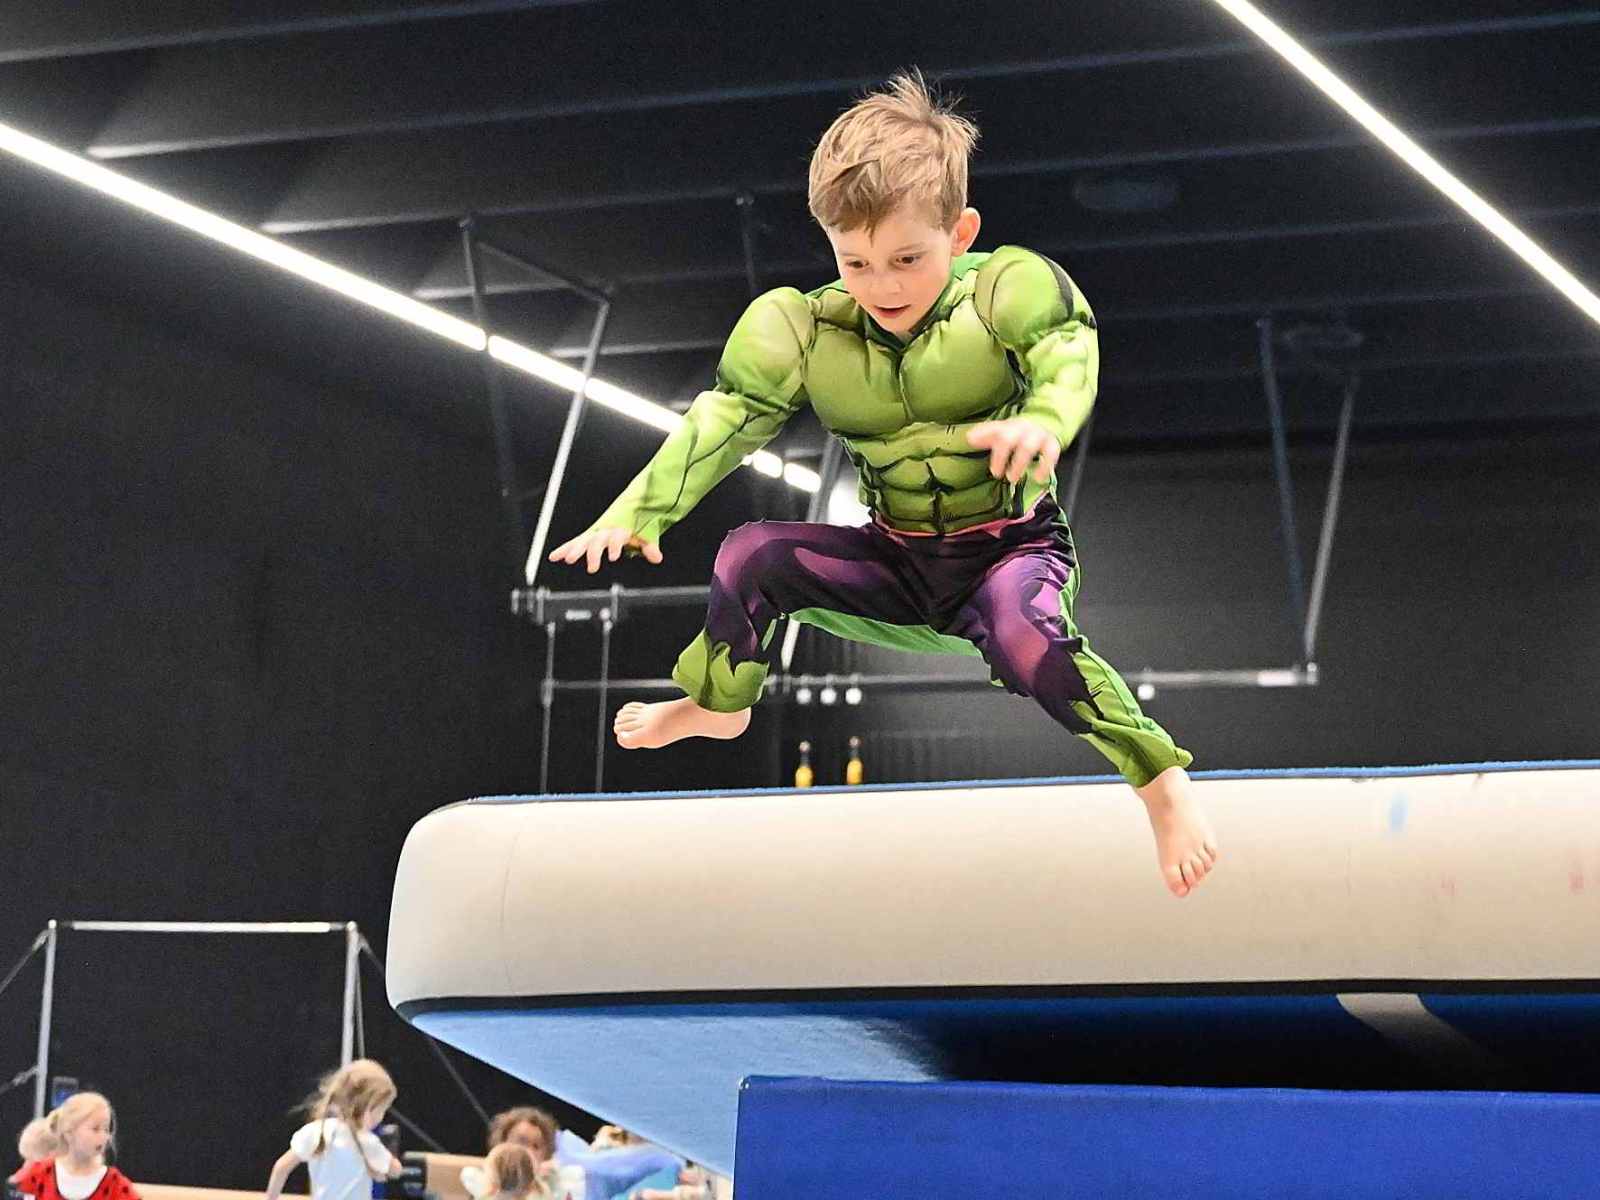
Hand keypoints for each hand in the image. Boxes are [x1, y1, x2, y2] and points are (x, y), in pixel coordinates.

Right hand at [548, 527, 663, 573]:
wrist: (626, 508)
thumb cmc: (633, 524)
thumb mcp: (644, 535)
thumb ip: (649, 546)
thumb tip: (657, 557)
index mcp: (619, 530)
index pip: (616, 538)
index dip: (615, 546)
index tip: (614, 556)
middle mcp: (605, 531)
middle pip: (597, 542)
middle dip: (593, 553)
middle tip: (591, 566)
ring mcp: (594, 533)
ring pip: (583, 542)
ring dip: (575, 550)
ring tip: (569, 559)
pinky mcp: (587, 537)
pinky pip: (574, 543)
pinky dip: (564, 549)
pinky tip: (554, 556)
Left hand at [967, 419, 1060, 484]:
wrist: (1044, 423)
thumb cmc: (1017, 433)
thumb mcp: (1001, 432)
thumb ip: (985, 436)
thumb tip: (969, 437)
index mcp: (1008, 425)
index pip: (995, 430)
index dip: (985, 440)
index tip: (984, 458)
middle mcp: (1023, 428)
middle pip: (1008, 439)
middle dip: (1000, 457)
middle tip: (997, 474)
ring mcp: (1038, 435)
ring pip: (1028, 447)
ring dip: (1018, 464)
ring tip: (1012, 478)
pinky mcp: (1052, 443)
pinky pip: (1051, 453)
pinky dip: (1045, 466)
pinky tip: (1038, 477)